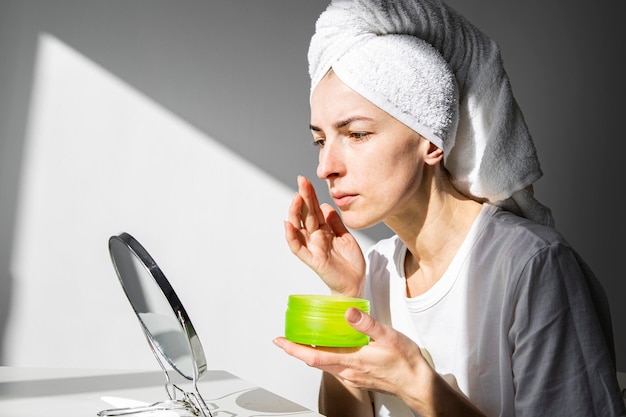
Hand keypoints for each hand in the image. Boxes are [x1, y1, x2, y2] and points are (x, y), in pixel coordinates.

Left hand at [274, 308, 430, 402]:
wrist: (417, 384)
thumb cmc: (405, 362)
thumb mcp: (389, 337)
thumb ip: (367, 324)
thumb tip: (348, 312)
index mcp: (352, 361)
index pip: (315, 356)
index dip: (295, 349)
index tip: (280, 341)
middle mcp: (348, 372)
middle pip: (314, 362)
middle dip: (296, 351)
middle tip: (283, 340)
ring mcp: (352, 376)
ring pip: (324, 365)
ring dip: (309, 354)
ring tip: (301, 341)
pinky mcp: (358, 376)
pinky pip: (334, 367)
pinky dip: (324, 357)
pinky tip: (328, 347)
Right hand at [284, 175, 365, 296]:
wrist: (355, 283)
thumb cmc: (350, 262)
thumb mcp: (345, 236)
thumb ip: (335, 222)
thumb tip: (325, 206)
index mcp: (324, 230)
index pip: (314, 209)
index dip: (309, 195)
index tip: (306, 180)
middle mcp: (315, 237)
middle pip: (306, 215)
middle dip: (303, 197)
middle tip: (301, 181)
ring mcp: (313, 248)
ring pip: (299, 228)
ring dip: (295, 213)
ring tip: (296, 198)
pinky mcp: (313, 260)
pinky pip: (299, 248)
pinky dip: (292, 237)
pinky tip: (288, 225)